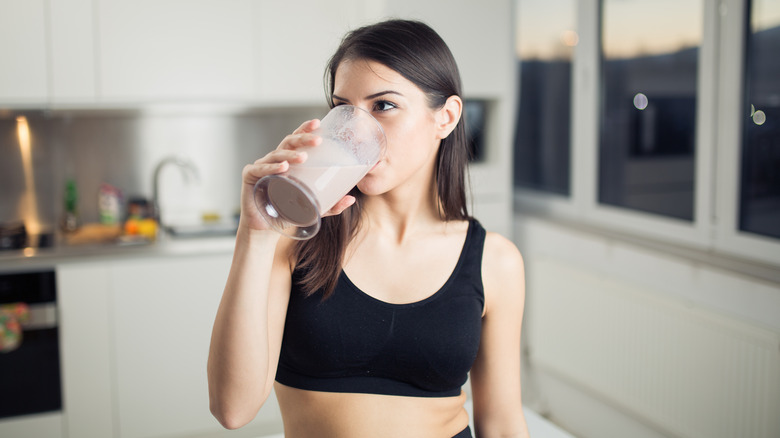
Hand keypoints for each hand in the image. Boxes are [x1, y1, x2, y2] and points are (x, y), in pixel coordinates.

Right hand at [238, 119, 356, 232]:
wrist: (264, 229)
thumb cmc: (286, 213)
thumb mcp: (312, 208)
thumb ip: (330, 204)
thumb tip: (351, 199)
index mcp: (287, 161)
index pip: (296, 140)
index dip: (305, 129)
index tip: (318, 122)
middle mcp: (274, 160)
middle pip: (288, 143)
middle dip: (302, 139)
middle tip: (317, 140)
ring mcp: (261, 167)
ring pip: (276, 154)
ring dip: (290, 155)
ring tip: (303, 157)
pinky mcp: (250, 177)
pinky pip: (261, 169)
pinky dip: (272, 168)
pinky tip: (283, 168)